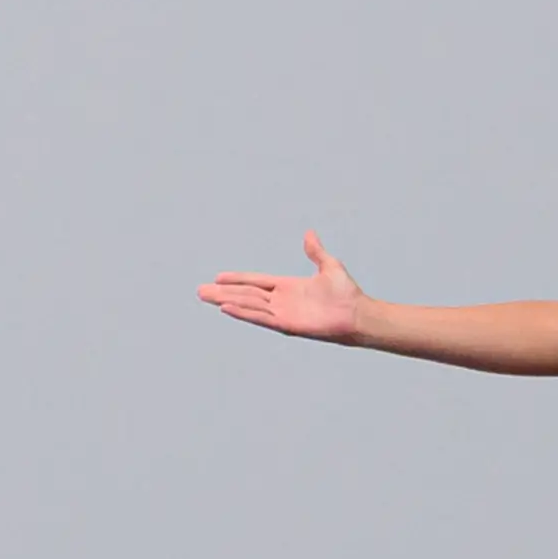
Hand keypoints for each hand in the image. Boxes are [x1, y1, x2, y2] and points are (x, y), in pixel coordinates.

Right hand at [200, 232, 369, 342]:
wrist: (357, 313)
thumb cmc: (346, 293)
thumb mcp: (329, 266)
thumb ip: (315, 252)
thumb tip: (309, 234)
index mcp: (287, 287)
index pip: (256, 282)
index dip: (237, 279)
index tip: (219, 276)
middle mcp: (281, 301)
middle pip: (245, 294)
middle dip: (223, 291)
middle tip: (200, 290)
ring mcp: (282, 313)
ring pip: (248, 304)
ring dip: (226, 300)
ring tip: (206, 296)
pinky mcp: (286, 324)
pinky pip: (260, 317)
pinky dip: (243, 312)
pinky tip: (226, 307)